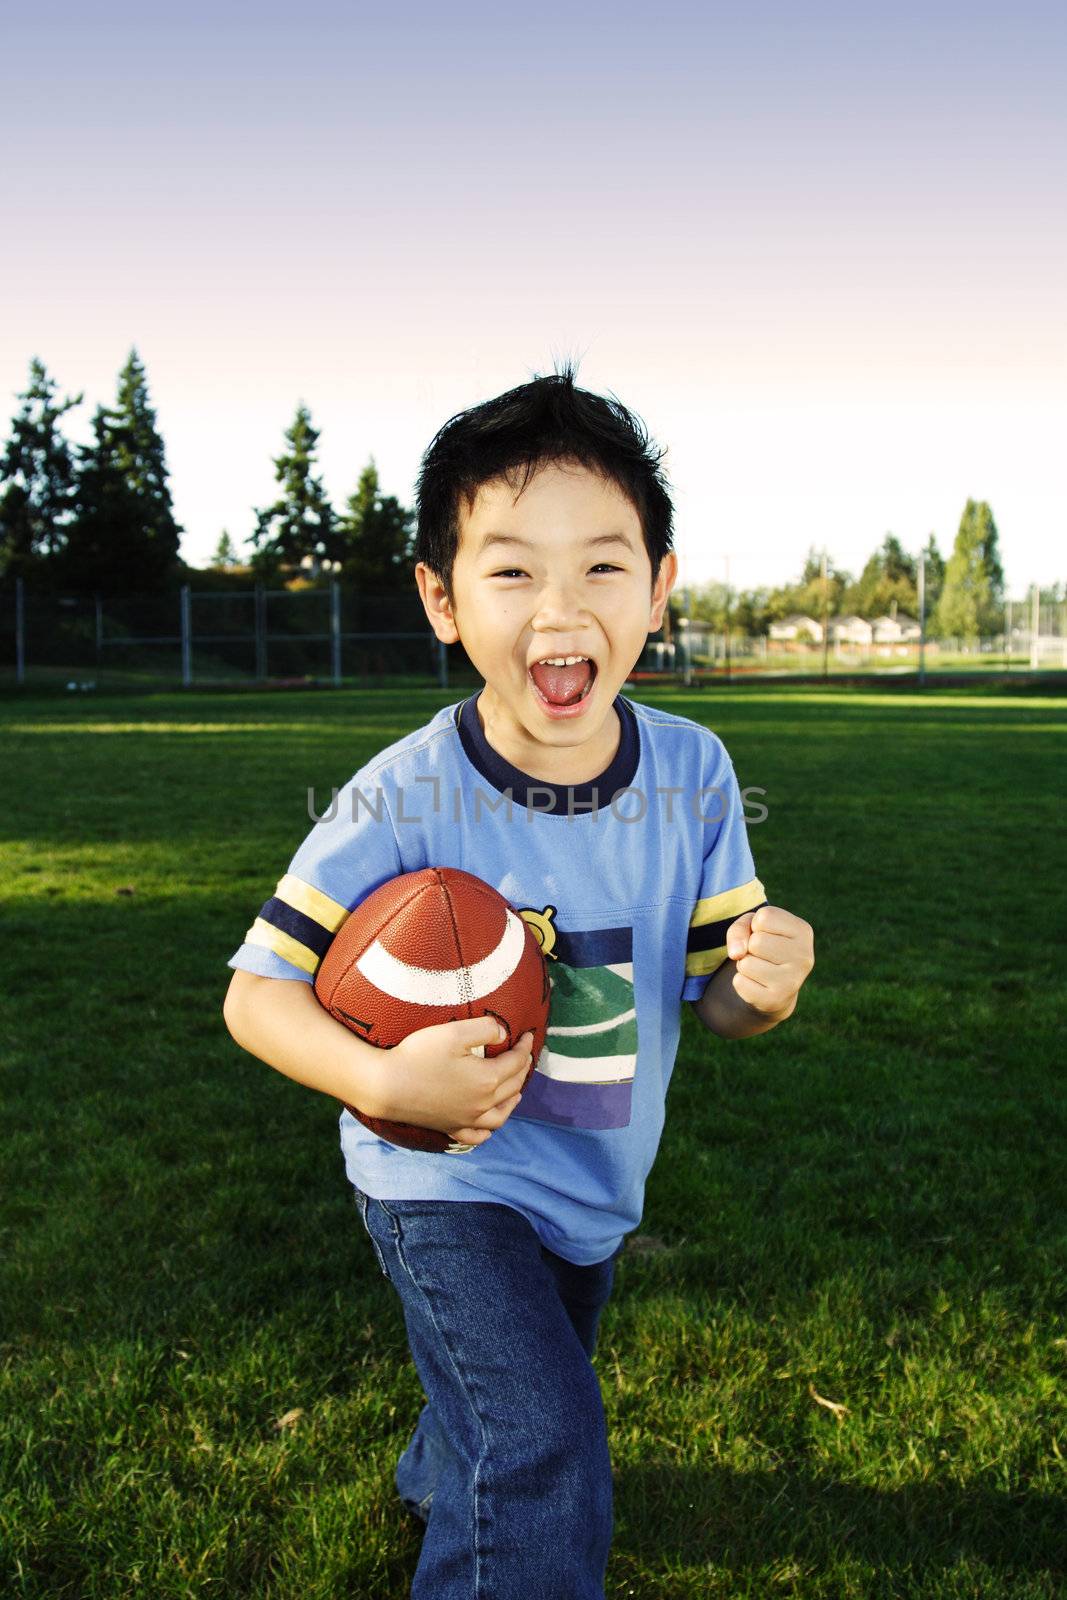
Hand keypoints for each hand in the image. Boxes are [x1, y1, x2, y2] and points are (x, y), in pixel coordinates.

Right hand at [367, 1016, 534, 1146]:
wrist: (385, 1086)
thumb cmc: (418, 1056)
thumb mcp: (454, 1032)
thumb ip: (485, 1029)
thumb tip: (504, 1033)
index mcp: (487, 1079)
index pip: (516, 1062)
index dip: (525, 1047)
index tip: (528, 1035)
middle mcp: (482, 1104)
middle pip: (512, 1086)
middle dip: (522, 1069)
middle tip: (523, 1055)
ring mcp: (466, 1119)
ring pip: (500, 1115)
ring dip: (512, 1100)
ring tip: (516, 1090)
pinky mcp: (449, 1127)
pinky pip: (477, 1136)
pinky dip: (488, 1130)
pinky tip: (488, 1124)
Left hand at [724, 904, 813, 1017]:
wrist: (774, 988)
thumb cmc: (763, 947)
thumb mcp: (752, 926)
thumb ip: (740, 928)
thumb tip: (737, 954)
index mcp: (803, 931)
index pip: (764, 917)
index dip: (755, 925)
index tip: (766, 935)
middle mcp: (804, 957)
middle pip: (756, 942)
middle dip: (749, 947)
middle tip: (762, 956)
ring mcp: (792, 981)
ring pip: (746, 962)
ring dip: (744, 964)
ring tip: (760, 969)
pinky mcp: (775, 1001)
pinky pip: (740, 982)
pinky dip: (741, 981)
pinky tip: (757, 984)